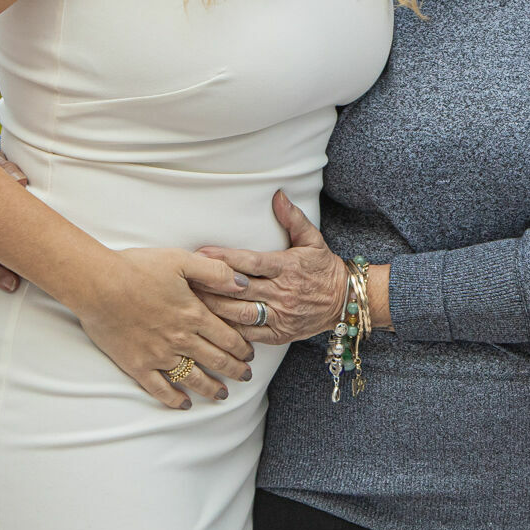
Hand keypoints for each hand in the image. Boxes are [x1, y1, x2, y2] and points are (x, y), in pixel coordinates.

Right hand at [69, 247, 255, 410]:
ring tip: (223, 395)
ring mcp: (158, 355)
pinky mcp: (135, 365)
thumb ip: (216, 272)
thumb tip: (243, 284)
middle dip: (235, 370)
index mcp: (194, 314)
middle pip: (215, 360)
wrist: (97, 285)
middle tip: (246, 377)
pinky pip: (159, 388)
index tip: (251, 356)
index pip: (227, 337)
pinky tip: (184, 404)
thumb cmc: (139, 267)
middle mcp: (180, 339)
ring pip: (192, 378)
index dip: (242, 348)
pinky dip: (173, 399)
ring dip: (210, 388)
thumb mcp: (183, 260)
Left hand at [194, 191, 346, 345]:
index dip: (224, 259)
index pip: (251, 262)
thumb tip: (278, 195)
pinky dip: (227, 329)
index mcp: (288, 267)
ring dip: (213, 308)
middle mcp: (283, 292)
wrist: (345, 301)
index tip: (201, 254)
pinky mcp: (278, 334)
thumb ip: (293, 218)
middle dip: (209, 284)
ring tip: (189, 301)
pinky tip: (209, 324)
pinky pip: (247, 333)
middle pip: (238, 289)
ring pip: (239, 313)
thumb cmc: (323, 268)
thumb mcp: (312, 240)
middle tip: (184, 278)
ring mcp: (280, 316)